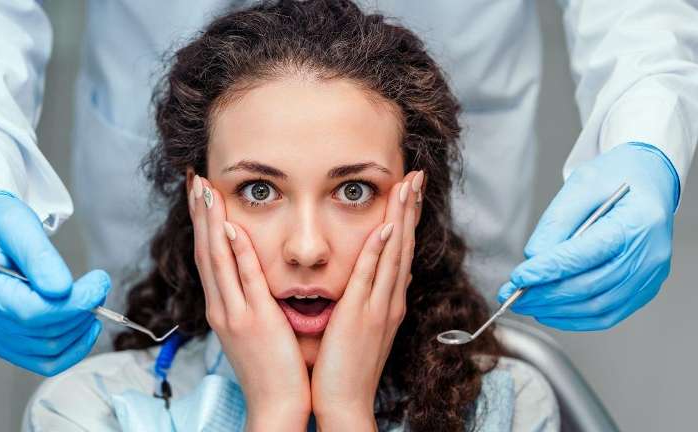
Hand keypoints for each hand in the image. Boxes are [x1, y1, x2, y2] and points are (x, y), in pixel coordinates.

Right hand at [0, 189, 109, 375]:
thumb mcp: (17, 224)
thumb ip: (40, 257)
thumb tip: (62, 290)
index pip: (32, 312)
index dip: (74, 304)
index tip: (99, 283)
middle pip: (44, 333)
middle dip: (82, 311)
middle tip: (98, 286)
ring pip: (49, 350)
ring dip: (81, 328)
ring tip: (92, 300)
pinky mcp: (7, 343)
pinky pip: (45, 361)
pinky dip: (73, 349)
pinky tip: (87, 327)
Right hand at [188, 175, 310, 428]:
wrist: (275, 405)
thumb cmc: (272, 368)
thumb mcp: (254, 330)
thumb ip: (250, 301)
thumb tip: (252, 276)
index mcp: (223, 308)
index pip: (208, 257)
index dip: (202, 224)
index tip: (200, 194)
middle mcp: (222, 308)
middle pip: (205, 251)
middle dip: (199, 213)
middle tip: (195, 179)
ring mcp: (235, 314)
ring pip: (217, 260)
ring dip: (210, 223)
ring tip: (206, 190)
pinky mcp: (255, 321)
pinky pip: (244, 281)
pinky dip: (236, 253)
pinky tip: (231, 228)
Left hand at [311, 170, 420, 427]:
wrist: (346, 402)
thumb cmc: (349, 367)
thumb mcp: (369, 328)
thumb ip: (378, 299)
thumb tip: (393, 277)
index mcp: (389, 302)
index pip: (401, 250)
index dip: (407, 218)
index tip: (410, 191)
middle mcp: (390, 300)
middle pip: (404, 244)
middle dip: (411, 208)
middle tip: (417, 175)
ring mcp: (379, 307)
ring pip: (393, 253)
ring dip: (401, 217)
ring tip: (408, 186)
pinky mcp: (361, 315)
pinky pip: (371, 276)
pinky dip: (380, 250)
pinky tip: (386, 227)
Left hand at [498, 142, 679, 329]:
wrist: (649, 181)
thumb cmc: (617, 178)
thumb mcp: (582, 184)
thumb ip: (557, 222)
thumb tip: (534, 257)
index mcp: (637, 222)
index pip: (586, 254)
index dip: (548, 270)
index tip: (518, 277)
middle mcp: (649, 255)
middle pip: (590, 286)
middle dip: (545, 294)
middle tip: (512, 295)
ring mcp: (649, 276)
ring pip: (597, 307)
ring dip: (556, 310)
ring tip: (525, 302)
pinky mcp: (644, 289)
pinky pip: (607, 314)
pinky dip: (574, 318)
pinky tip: (550, 310)